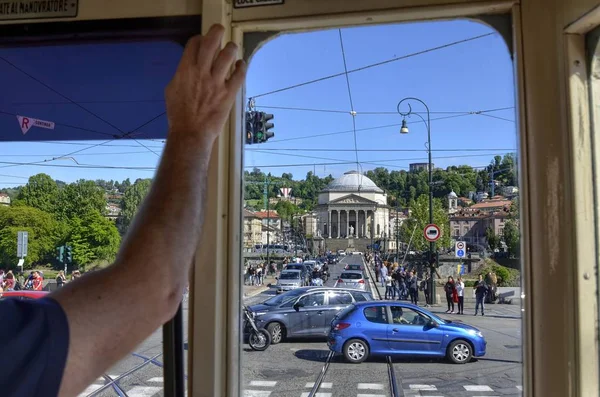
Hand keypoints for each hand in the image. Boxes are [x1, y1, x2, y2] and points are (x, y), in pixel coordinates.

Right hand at [165, 24, 246, 144]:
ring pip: (228, 55)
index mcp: (185, 70)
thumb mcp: (171, 90)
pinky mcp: (229, 93)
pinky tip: (241, 65)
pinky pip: (239, 75)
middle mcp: (201, 72)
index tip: (203, 41)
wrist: (191, 133)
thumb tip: (188, 67)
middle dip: (217, 32)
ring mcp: (216, 83)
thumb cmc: (178, 114)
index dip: (200, 38)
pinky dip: (242, 67)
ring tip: (232, 49)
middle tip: (220, 31)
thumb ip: (181, 74)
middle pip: (211, 42)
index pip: (194, 44)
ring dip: (231, 48)